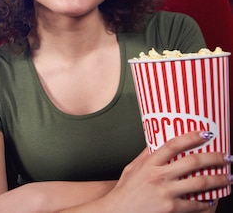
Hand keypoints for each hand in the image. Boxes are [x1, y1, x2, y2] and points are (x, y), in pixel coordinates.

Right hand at [104, 131, 230, 212]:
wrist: (118, 212)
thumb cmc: (124, 191)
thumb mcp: (131, 168)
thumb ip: (145, 156)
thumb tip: (155, 142)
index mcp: (149, 164)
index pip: (173, 145)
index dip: (191, 137)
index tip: (206, 133)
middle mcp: (158, 176)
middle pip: (192, 163)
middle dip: (214, 158)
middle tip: (225, 157)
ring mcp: (165, 193)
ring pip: (199, 183)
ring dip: (218, 180)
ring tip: (228, 178)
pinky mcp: (171, 208)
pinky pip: (195, 204)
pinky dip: (206, 202)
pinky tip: (212, 199)